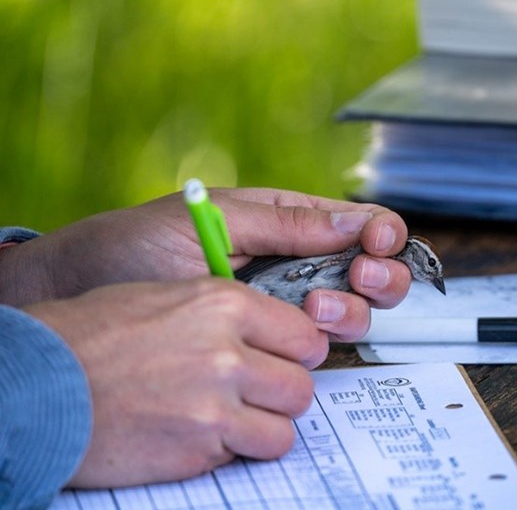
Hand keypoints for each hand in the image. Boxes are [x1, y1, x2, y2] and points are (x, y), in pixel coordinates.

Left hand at [2, 188, 411, 340]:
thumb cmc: (139, 243)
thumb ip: (285, 223)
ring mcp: (283, 305)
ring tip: (316, 307)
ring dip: (352, 308)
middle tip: (357, 276)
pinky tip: (308, 331)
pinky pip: (318, 344)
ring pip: (353, 310)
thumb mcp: (215, 219)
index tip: (376, 243)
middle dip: (378, 275)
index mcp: (285, 220)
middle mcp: (294, 262)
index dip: (381, 233)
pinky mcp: (267, 342)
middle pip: (368, 270)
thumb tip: (356, 222)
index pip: (355, 223)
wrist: (87, 295)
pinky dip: (330, 340)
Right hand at [24, 276, 326, 487]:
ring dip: (266, 425)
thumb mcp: (170, 296)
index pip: (305, 335)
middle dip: (285, 390)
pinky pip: (245, 453)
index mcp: (223, 305)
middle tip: (262, 390)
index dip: (299, 349)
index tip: (289, 356)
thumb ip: (229, 312)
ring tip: (235, 416)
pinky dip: (233, 448)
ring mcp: (213, 408)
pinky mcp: (196, 451)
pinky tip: (203, 432)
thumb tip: (272, 331)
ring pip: (285, 428)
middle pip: (301, 384)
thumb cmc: (99, 332)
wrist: (43, 380)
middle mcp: (227, 355)